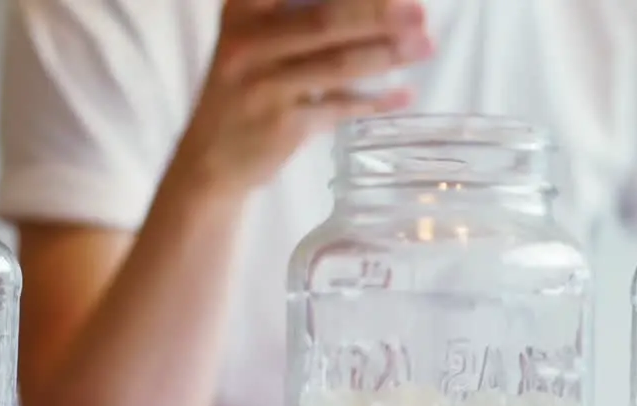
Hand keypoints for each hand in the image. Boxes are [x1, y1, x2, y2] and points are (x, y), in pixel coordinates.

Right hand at [171, 0, 432, 195]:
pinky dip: (377, 101)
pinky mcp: (283, 124)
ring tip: (426, 46)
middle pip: (326, 18)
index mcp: (244, 8)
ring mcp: (265, 85)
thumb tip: (378, 7)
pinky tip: (406, 94)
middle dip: (380, 13)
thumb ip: (299, 17)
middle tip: (419, 11)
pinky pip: (341, 107)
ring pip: (338, 63)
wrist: (210, 159)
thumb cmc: (247, 87)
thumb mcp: (256, 39)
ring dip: (388, 54)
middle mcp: (248, 41)